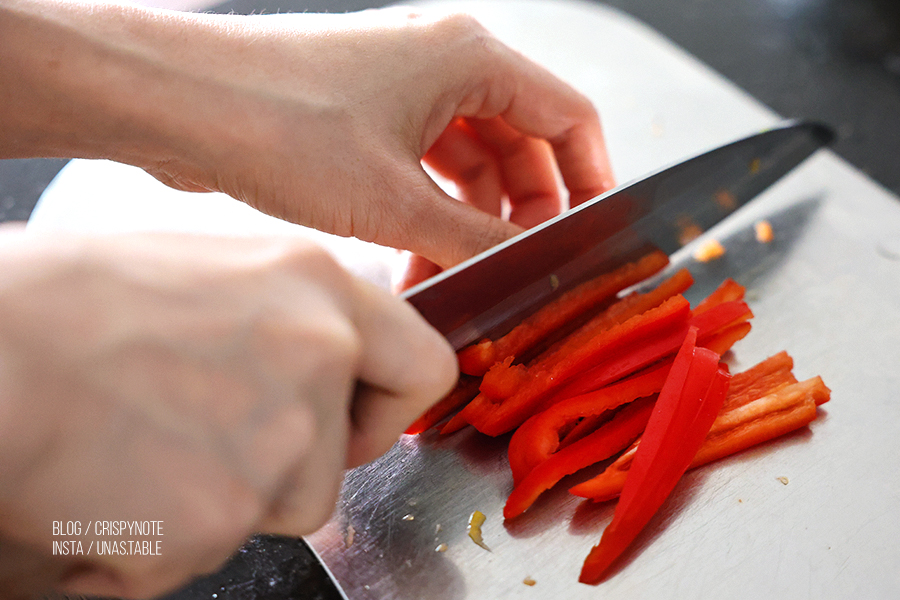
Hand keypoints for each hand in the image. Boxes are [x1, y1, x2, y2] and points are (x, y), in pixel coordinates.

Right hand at [0, 231, 455, 598]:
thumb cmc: (70, 303)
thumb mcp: (212, 273)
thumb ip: (290, 320)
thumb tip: (323, 364)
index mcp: (317, 288)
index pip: (425, 365)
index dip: (391, 406)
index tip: (357, 417)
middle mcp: (316, 359)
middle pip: (342, 456)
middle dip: (294, 463)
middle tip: (215, 434)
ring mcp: (276, 444)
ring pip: (279, 506)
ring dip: (221, 496)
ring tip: (141, 444)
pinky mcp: (220, 518)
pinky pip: (211, 546)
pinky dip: (164, 536)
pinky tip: (113, 482)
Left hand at [2, 3, 613, 282]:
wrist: (177, 105)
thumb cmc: (276, 122)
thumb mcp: (393, 199)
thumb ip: (471, 237)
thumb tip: (519, 266)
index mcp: (469, 57)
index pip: (568, 117)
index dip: (589, 180)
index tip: (593, 235)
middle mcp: (443, 63)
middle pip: (522, 143)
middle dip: (523, 213)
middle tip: (515, 271)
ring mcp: (405, 87)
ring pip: (472, 161)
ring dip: (472, 221)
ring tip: (455, 278)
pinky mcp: (369, 115)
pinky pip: (427, 167)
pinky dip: (434, 211)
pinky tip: (422, 259)